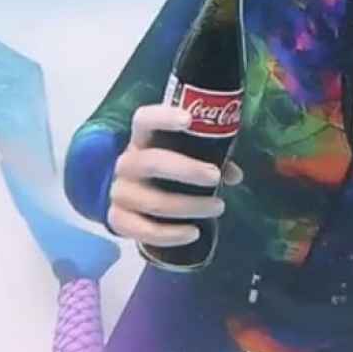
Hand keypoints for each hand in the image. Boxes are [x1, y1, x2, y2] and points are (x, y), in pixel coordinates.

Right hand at [106, 104, 244, 246]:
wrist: (135, 200)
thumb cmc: (168, 171)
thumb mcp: (186, 157)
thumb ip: (210, 158)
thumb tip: (234, 174)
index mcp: (142, 139)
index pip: (145, 119)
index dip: (164, 117)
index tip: (189, 119)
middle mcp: (127, 163)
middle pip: (151, 162)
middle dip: (187, 170)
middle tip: (215, 176)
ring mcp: (120, 192)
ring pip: (153, 202)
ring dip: (190, 206)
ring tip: (218, 207)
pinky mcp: (118, 220)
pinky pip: (144, 231)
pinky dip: (172, 234)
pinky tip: (194, 232)